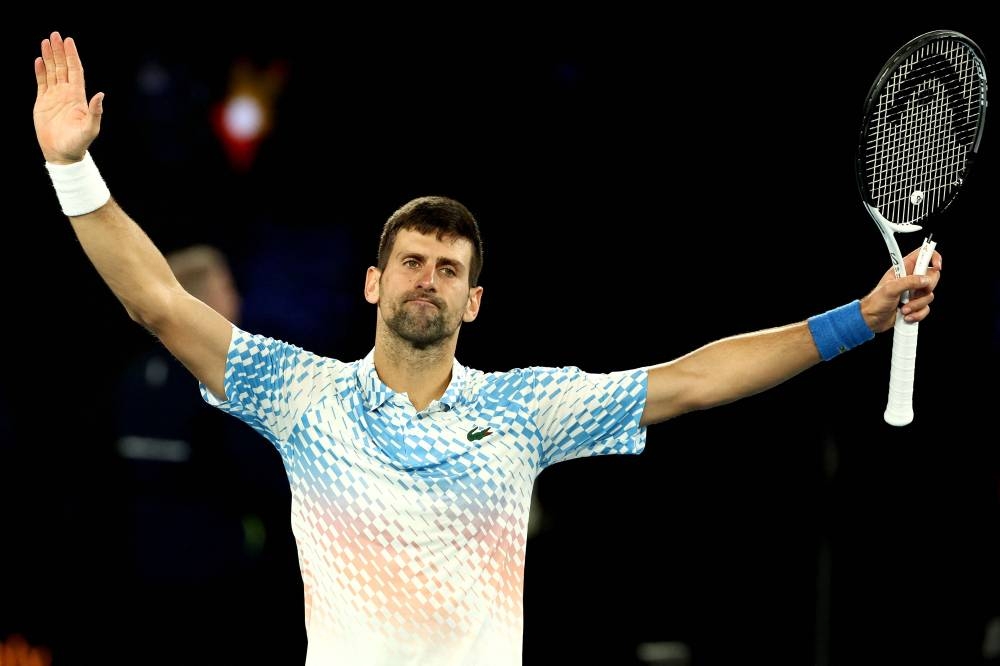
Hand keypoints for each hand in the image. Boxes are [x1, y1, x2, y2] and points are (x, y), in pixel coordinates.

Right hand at [33, 31, 102, 164]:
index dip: (72, 56)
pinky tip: (39, 60)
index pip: (75, 71)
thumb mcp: (91, 128)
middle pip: (63, 67)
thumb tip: (101, 94)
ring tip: (46, 42)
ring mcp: (54, 97)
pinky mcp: (43, 102)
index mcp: (78, 97)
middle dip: (59, 51)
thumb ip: (96, 111)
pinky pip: (41, 82)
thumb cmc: (79, 143)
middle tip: (56, 35)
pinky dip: (40, 71)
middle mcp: (67, 93)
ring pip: (52, 72)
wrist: (62, 154)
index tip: (69, 41)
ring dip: (49, 57)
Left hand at [861, 246, 941, 332]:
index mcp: (903, 269)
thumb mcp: (890, 289)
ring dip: (916, 305)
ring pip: (929, 295)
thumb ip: (909, 282)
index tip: (937, 266)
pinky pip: (926, 308)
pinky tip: (906, 316)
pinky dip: (917, 314)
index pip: (922, 255)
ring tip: (903, 308)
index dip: (932, 257)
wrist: (871, 320)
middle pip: (932, 277)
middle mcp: (910, 279)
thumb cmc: (875, 302)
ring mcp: (914, 293)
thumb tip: (925, 280)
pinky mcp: (915, 305)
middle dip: (926, 288)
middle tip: (913, 294)